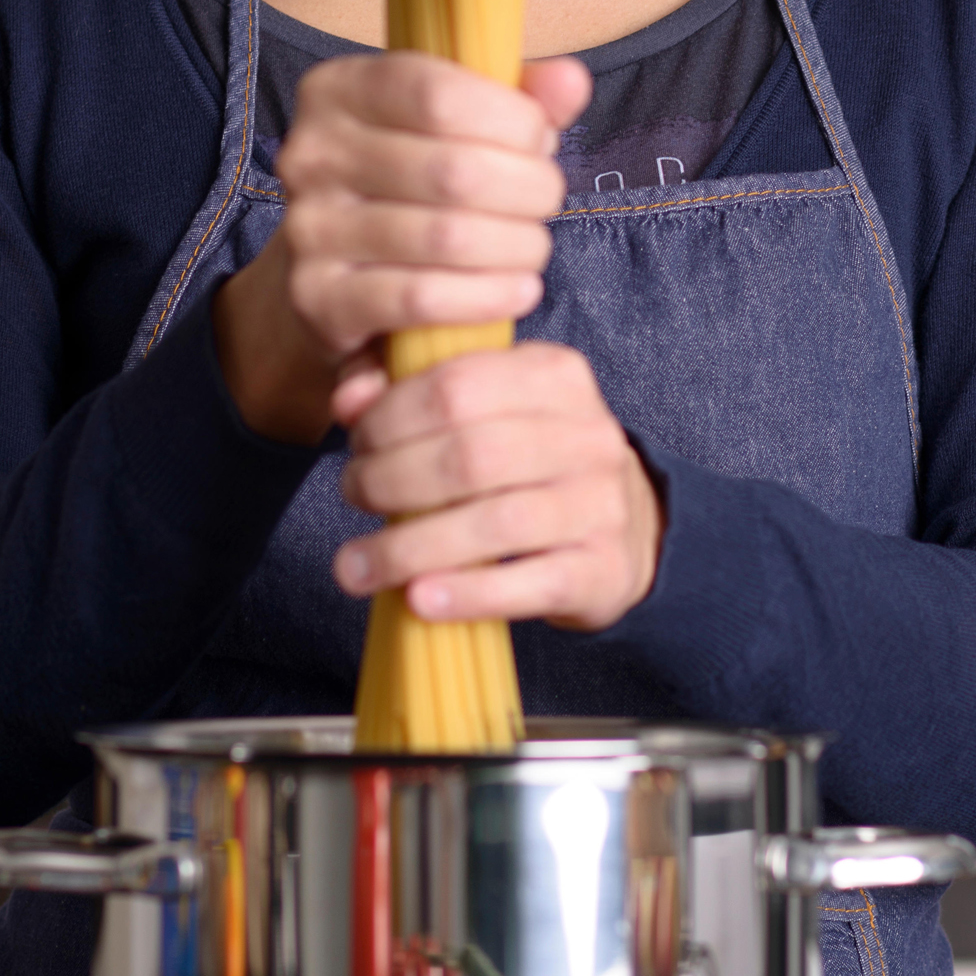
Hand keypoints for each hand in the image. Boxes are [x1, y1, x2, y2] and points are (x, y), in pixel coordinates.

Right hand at [212, 50, 590, 448]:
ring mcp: (309, 228)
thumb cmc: (412, 183)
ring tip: (532, 247)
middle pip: (455, 171)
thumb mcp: (457, 125)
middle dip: (528, 189)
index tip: (540, 139)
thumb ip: (516, 99)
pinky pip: (423, 298)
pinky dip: (488, 296)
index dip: (512, 120)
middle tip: (546, 200)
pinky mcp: (319, 297)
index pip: (439, 93)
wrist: (338, 273)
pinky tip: (517, 289)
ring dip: (517, 247)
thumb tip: (569, 80)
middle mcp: (311, 153)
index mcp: (339, 89)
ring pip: (447, 238)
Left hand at [331, 338, 665, 632]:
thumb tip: (348, 400)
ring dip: (409, 548)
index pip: (458, 384)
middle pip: (470, 455)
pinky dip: (466, 593)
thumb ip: (410, 391)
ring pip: (493, 525)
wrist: (627, 529)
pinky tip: (418, 599)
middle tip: (352, 496)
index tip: (356, 443)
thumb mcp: (488, 409)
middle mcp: (587, 434)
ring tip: (356, 566)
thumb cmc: (531, 462)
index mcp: (555, 376)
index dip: (391, 416)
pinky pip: (529, 584)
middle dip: (391, 479)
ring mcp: (601, 504)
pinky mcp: (603, 569)